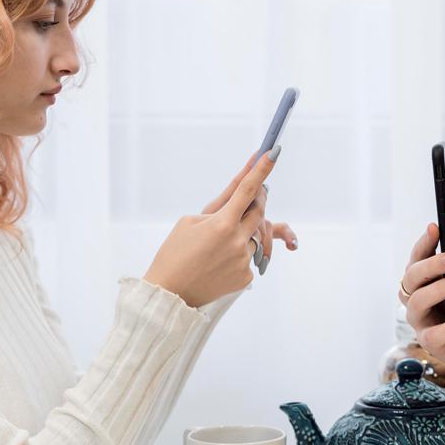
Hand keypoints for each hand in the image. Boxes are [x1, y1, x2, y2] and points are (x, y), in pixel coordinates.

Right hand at [143, 149, 292, 306]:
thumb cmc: (175, 253)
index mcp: (221, 224)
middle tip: (251, 194)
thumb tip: (242, 192)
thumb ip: (219, 206)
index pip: (247, 190)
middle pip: (259, 211)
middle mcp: (237, 241)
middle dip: (257, 200)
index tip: (273, 151)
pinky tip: (216, 262)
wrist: (170, 293)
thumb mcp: (189, 221)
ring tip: (217, 242)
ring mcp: (244, 260)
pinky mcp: (246, 277)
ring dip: (242, 231)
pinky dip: (237, 254)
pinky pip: (249, 257)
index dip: (261, 169)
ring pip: (254, 235)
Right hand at [399, 199, 444, 374]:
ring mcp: (420, 320)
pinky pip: (434, 333)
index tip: (436, 228)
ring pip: (418, 302)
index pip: (416, 256)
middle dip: (432, 265)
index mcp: (422, 277)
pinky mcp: (430, 342)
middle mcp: (415, 296)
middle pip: (412, 277)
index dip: (423, 243)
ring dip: (442, 289)